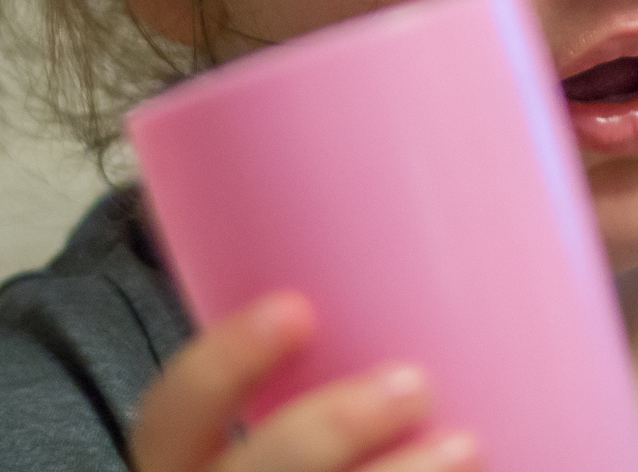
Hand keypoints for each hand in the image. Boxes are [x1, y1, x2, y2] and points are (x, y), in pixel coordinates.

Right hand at [130, 293, 479, 471]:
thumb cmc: (337, 444)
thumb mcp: (309, 394)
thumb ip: (342, 337)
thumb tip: (449, 193)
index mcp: (189, 464)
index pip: (170, 416)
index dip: (220, 366)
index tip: (297, 308)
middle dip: (324, 431)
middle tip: (414, 381)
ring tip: (468, 446)